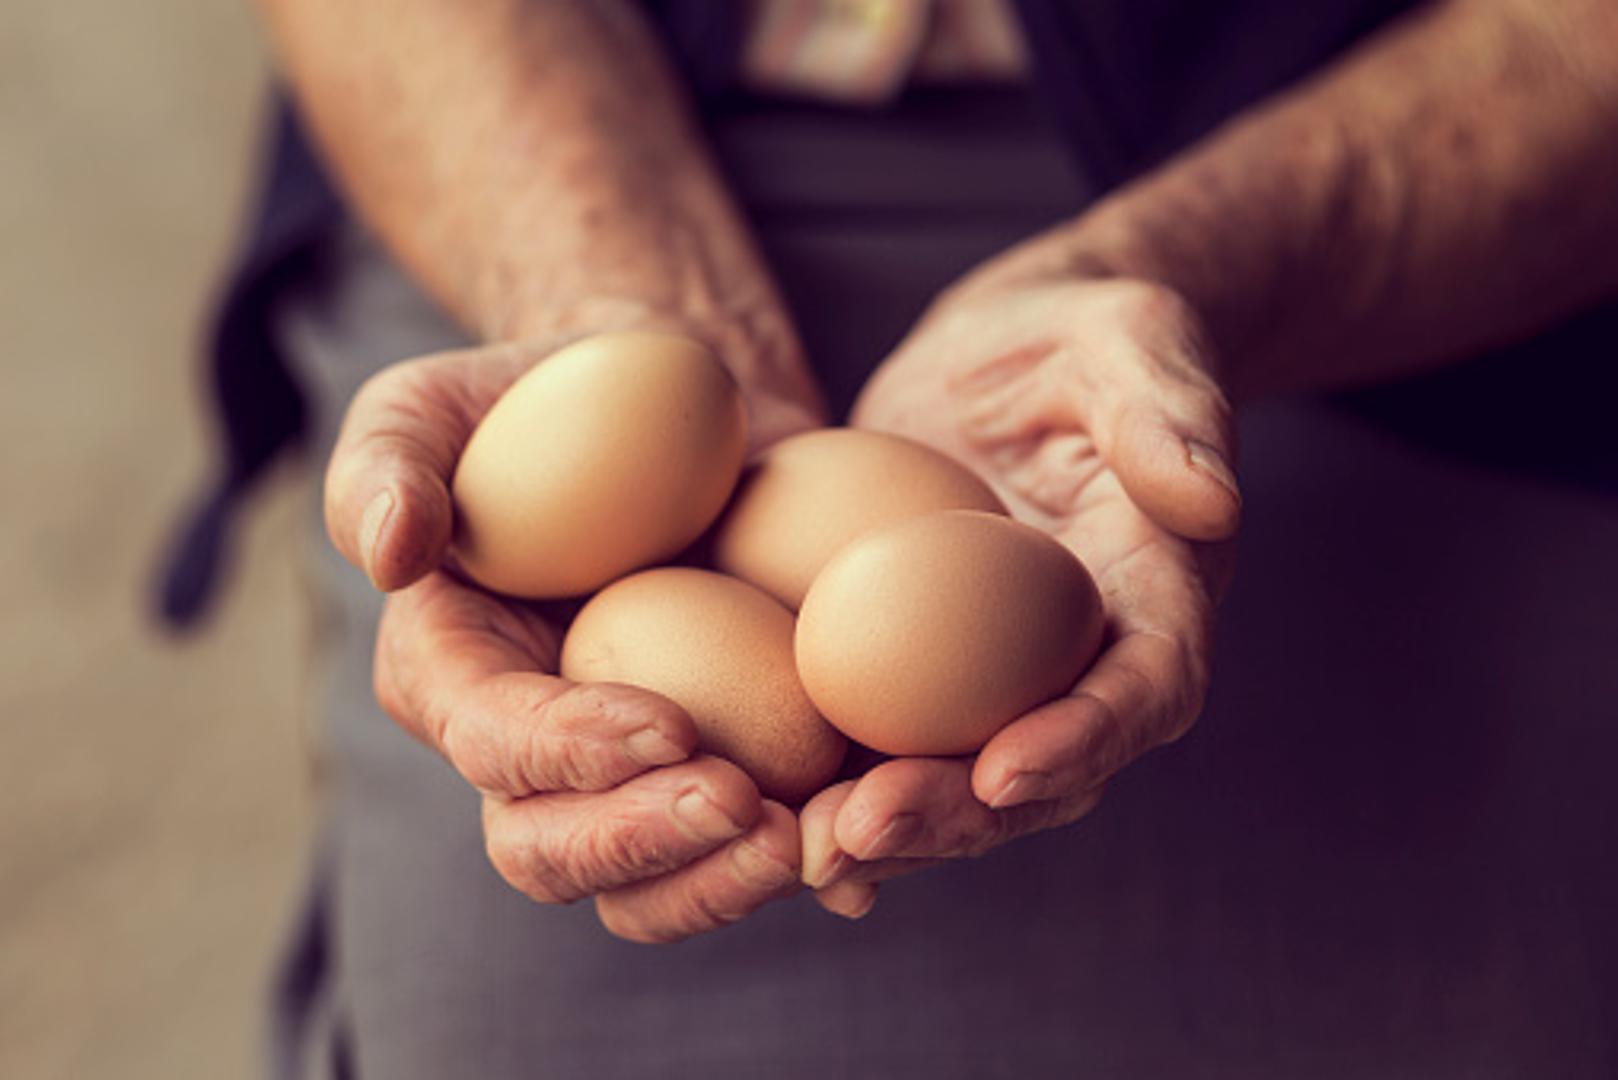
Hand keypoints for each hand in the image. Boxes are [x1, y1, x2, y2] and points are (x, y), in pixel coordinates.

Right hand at [325, 334, 820, 941]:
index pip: (490, 742)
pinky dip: (806, 862)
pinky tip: (863, 848)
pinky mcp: (725, 762)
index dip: (567, 752)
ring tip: (813, 839)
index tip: (669, 726)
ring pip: (652, 884)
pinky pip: (749, 847)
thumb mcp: (436, 402)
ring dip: (726, 882)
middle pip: (554, 854)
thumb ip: (388, 461)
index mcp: (452, 677)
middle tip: (745, 806)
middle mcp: (531, 752)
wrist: (677, 405)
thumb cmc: (543, 397)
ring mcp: (630, 774)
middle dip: (643, 847)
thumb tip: (390, 551)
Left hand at [800, 274, 1239, 918]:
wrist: (1003, 355)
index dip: (1084, 739)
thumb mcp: (1132, 339)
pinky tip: (768, 822)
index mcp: (1156, 596)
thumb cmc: (1081, 336)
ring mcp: (998, 678)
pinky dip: (836, 792)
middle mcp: (1083, 661)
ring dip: (889, 828)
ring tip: (801, 848)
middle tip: (864, 830)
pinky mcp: (919, 671)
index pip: (1145, 688)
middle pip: (1042, 771)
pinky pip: (888, 745)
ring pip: (957, 783)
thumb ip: (1169, 411)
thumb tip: (1210, 500)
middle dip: (959, 815)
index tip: (1005, 768)